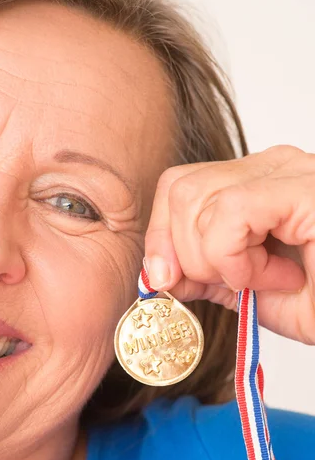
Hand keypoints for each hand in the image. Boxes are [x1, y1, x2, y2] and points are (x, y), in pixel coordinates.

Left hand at [145, 145, 314, 343]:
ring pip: (195, 200)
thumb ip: (204, 274)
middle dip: (186, 254)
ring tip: (267, 278)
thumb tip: (159, 270)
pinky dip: (238, 258)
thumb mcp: (248, 292)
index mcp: (254, 185)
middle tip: (234, 283)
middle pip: (179, 190)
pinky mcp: (301, 187)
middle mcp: (270, 168)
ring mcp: (289, 171)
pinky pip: (230, 213)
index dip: (160, 236)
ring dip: (220, 261)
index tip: (167, 280)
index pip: (178, 187)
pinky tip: (277, 275)